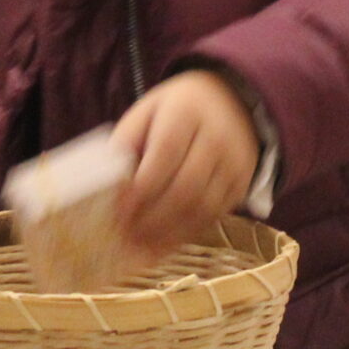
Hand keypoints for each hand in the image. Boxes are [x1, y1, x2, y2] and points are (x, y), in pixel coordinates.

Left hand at [112, 71, 260, 265]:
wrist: (232, 103)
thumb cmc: (178, 109)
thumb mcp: (148, 111)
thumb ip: (127, 140)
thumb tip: (107, 181)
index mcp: (187, 113)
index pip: (163, 156)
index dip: (140, 189)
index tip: (118, 211)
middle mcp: (217, 138)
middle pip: (184, 188)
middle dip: (152, 218)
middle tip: (125, 235)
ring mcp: (235, 163)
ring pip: (201, 208)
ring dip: (168, 233)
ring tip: (141, 245)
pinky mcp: (242, 184)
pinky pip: (213, 216)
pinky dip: (186, 234)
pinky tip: (163, 242)